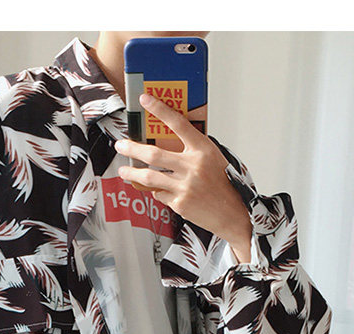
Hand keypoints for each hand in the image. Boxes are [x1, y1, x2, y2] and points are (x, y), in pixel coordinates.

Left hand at [114, 93, 252, 261]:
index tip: (145, 99)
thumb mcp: (214, 159)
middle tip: (120, 145)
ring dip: (133, 173)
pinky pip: (159, 193)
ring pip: (149, 176)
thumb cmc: (224, 185)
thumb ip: (192, 150)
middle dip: (132, 148)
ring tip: (124, 172)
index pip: (179, 124)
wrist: (233, 214)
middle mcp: (193, 166)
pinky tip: (156, 190)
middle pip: (154, 153)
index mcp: (203, 150)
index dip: (160, 110)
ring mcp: (185, 186)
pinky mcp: (179, 203)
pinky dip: (156, 191)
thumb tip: (167, 142)